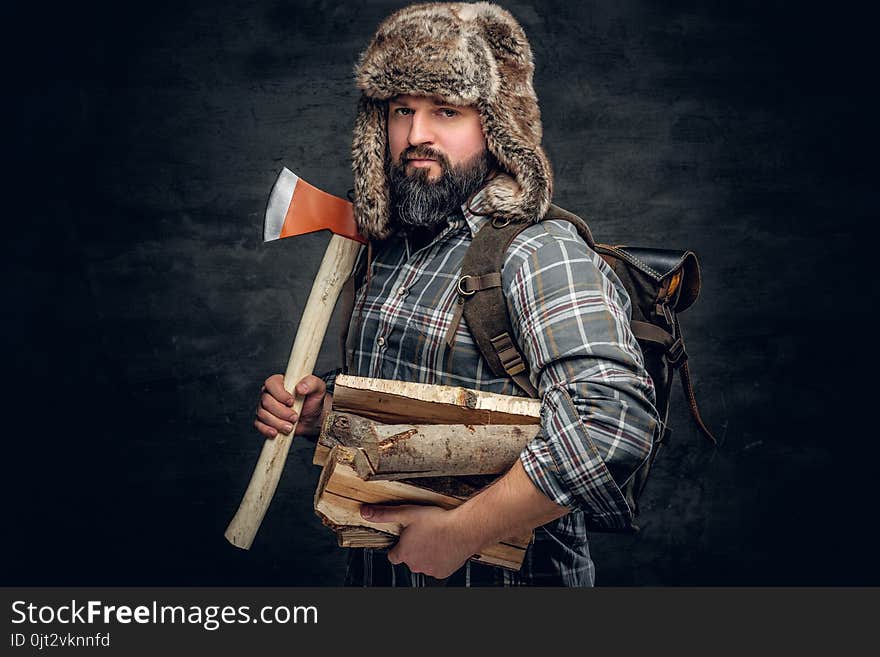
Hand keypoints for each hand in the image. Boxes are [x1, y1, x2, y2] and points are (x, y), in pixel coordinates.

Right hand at [254, 374, 329, 438]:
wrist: (313, 418)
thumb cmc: (313, 400)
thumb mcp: (317, 388)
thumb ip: (311, 383)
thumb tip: (300, 388)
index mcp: (279, 382)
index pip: (271, 384)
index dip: (280, 394)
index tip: (292, 402)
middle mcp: (269, 393)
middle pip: (266, 401)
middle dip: (281, 412)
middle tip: (295, 417)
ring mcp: (265, 407)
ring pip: (262, 414)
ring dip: (277, 422)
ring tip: (290, 427)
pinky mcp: (264, 420)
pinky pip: (259, 424)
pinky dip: (266, 430)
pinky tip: (276, 433)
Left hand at [360, 504, 480, 578]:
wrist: (464, 530)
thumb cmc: (437, 521)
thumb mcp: (407, 513)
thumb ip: (384, 514)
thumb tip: (364, 512)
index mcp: (404, 553)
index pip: (393, 556)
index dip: (398, 547)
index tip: (405, 539)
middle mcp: (415, 565)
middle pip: (409, 559)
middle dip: (414, 549)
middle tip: (423, 534)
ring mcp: (429, 570)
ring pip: (423, 563)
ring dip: (426, 554)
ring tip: (435, 538)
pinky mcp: (443, 572)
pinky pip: (437, 567)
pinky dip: (439, 559)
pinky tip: (444, 546)